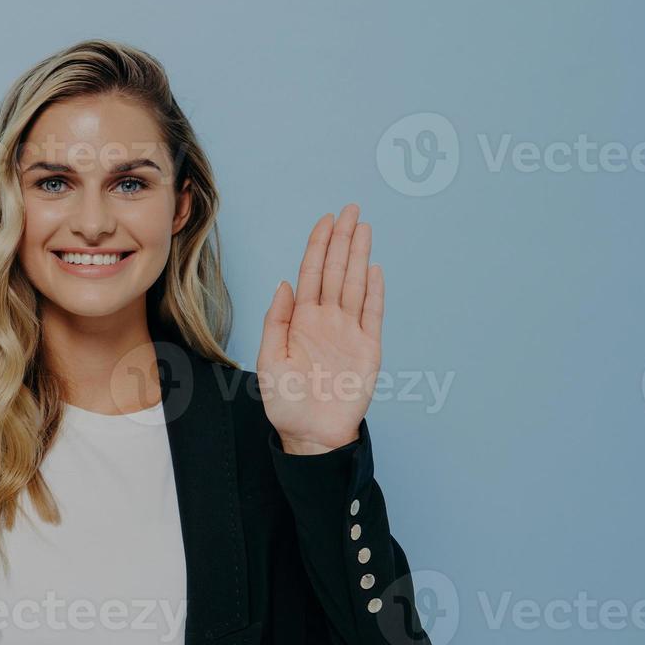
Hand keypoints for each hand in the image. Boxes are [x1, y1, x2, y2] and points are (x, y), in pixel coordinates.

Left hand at [257, 204, 382, 454]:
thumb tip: (284, 283)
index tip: (326, 220)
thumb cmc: (286, 403)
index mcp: (301, 321)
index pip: (311, 274)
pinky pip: (373, 315)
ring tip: (364, 228)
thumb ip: (276, 320)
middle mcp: (327, 321)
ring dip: (359, 257)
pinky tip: (375, 269)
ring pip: (355, 285)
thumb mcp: (270, 360)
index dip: (318, 246)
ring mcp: (349, 333)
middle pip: (336, 272)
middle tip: (350, 209)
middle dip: (342, 240)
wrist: (311, 435)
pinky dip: (375, 292)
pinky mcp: (368, 350)